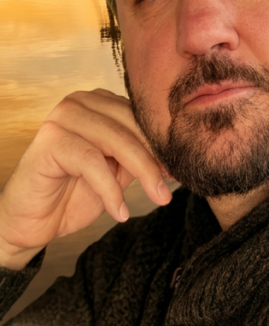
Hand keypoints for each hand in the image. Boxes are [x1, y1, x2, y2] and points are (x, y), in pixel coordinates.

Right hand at [0, 89, 171, 270]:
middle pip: (131, 126)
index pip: (140, 117)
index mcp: (99, 102)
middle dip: (156, 159)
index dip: (162, 144)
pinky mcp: (50, 139)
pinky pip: (92, 161)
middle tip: (171, 189)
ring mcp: (63, 116)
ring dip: (142, 172)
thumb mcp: (117, 171)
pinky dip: (110, 189)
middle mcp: (80, 101)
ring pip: (116, 140)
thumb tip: (177, 154)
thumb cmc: (73, 194)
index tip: (180, 170)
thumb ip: (140, 155)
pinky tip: (119, 211)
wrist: (31, 224)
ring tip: (157, 198)